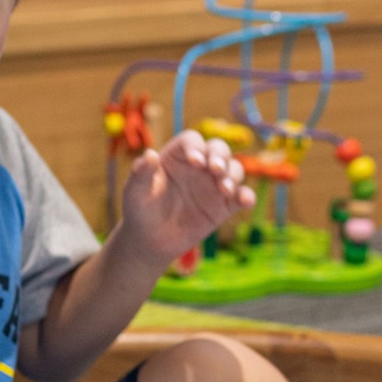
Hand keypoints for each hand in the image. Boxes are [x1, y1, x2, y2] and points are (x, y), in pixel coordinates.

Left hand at [118, 129, 254, 265]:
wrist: (150, 241)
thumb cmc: (140, 210)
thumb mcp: (134, 192)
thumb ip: (141, 174)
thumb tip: (149, 155)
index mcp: (177, 156)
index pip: (192, 141)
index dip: (196, 147)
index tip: (195, 161)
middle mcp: (199, 166)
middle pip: (218, 149)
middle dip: (221, 156)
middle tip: (216, 170)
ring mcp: (213, 185)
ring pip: (233, 169)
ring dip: (233, 175)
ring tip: (225, 189)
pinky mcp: (224, 206)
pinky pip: (241, 197)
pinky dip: (246, 196)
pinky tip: (245, 201)